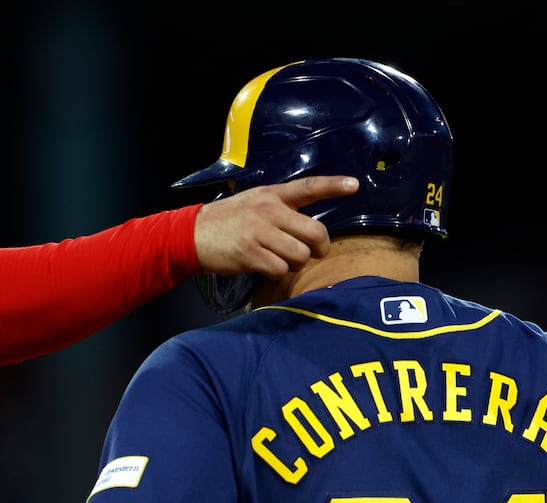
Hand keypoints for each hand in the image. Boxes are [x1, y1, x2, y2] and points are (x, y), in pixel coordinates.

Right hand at [193, 176, 357, 276]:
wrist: (192, 234)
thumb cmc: (228, 220)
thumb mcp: (254, 203)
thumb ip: (280, 208)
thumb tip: (309, 228)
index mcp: (272, 195)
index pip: (308, 187)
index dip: (333, 185)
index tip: (354, 185)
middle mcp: (269, 211)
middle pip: (315, 232)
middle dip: (320, 247)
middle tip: (315, 252)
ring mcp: (260, 233)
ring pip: (300, 255)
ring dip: (296, 263)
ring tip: (282, 259)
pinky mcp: (251, 254)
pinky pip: (281, 269)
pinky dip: (277, 272)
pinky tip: (265, 266)